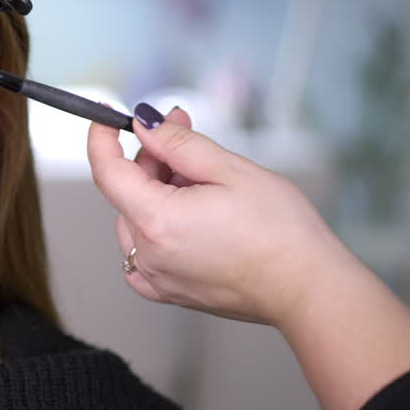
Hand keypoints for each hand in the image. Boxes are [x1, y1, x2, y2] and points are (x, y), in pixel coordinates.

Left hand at [86, 104, 359, 327]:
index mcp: (157, 220)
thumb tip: (143, 124)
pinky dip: (155, 229)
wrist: (308, 287)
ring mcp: (158, 277)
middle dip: (150, 156)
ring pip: (137, 219)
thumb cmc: (280, 232)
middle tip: (183, 129)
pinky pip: (144, 255)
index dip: (101, 138)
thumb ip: (177, 144)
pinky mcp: (172, 293)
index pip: (107, 171)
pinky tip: (186, 216)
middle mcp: (149, 253)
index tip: (104, 117)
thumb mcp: (229, 169)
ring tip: (203, 180)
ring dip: (156, 191)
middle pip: (127, 191)